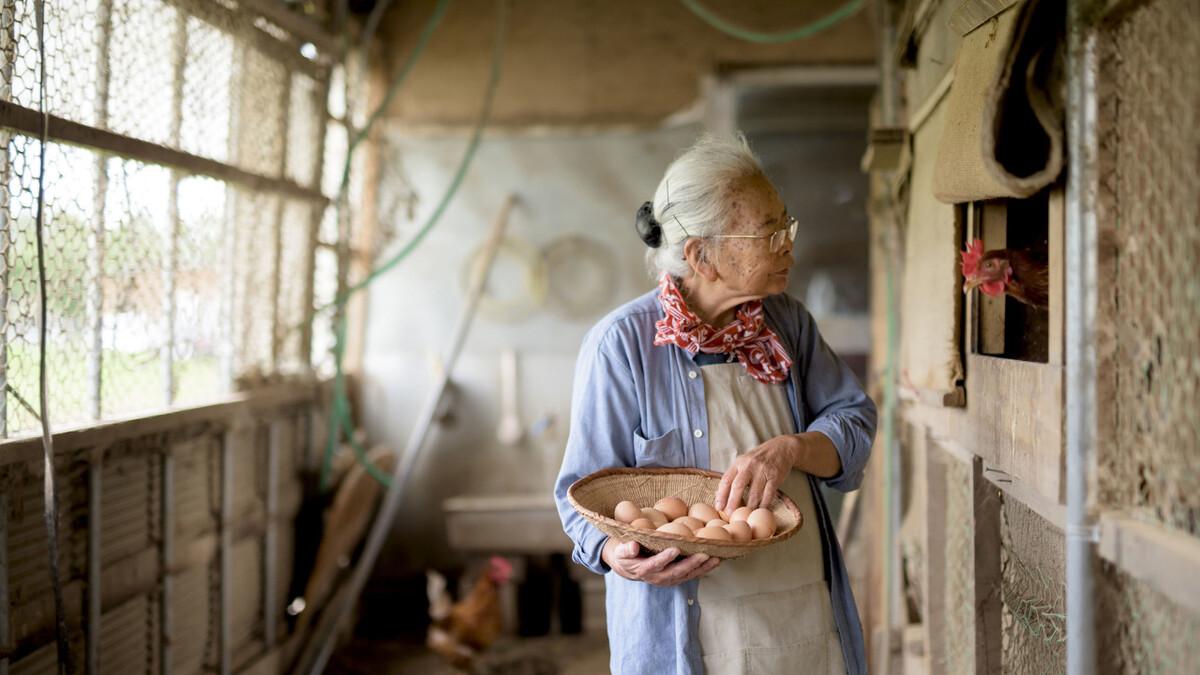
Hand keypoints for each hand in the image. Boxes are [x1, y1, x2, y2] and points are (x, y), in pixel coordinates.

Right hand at [602, 540, 719, 585]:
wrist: (629, 568)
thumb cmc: (625, 555)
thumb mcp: (620, 552)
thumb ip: (626, 549)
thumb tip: (633, 546)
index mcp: (644, 569)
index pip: (655, 564)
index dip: (665, 558)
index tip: (675, 549)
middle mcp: (658, 577)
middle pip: (676, 572)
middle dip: (691, 564)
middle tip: (704, 554)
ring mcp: (669, 579)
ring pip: (687, 575)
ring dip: (702, 568)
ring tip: (716, 558)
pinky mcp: (677, 578)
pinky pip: (692, 575)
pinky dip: (704, 569)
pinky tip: (716, 561)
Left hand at [714, 435, 797, 511]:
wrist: (781, 448)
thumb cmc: (759, 459)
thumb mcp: (744, 462)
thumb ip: (734, 476)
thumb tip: (721, 495)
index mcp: (739, 463)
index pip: (726, 479)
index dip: (721, 494)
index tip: (718, 507)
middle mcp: (749, 466)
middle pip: (738, 486)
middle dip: (732, 502)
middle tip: (729, 515)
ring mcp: (763, 471)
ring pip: (754, 493)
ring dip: (749, 507)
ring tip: (745, 517)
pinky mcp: (775, 477)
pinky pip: (768, 494)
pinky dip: (764, 505)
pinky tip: (760, 510)